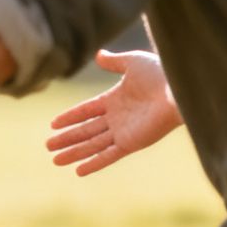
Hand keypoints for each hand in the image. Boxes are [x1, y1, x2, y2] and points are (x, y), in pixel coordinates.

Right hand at [44, 49, 181, 175]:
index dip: (70, 117)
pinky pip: (108, 155)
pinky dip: (94, 163)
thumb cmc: (160, 73)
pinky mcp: (131, 143)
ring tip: (55, 159)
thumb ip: (114, 62)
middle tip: (48, 146)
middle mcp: (117, 118)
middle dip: (67, 138)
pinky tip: (78, 170)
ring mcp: (123, 132)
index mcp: (115, 99)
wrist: (178, 88)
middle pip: (86, 130)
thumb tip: (98, 56)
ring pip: (92, 144)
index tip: (53, 124)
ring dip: (74, 152)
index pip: (86, 111)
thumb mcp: (133, 63)